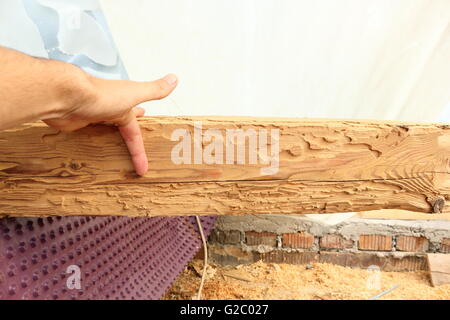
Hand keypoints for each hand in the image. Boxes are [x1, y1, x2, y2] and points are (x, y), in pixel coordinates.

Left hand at [44, 73, 177, 175]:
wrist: (67, 96)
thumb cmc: (100, 95)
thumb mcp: (134, 93)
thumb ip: (154, 89)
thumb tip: (174, 79)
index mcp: (123, 106)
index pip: (135, 132)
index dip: (140, 151)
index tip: (143, 168)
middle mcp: (108, 110)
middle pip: (120, 126)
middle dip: (128, 132)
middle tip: (134, 142)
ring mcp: (91, 116)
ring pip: (103, 130)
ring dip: (109, 136)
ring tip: (112, 146)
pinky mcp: (76, 123)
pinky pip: (86, 135)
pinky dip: (89, 139)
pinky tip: (89, 143)